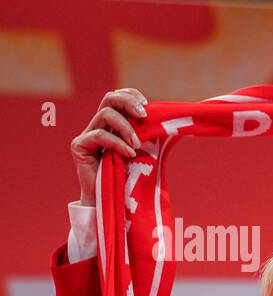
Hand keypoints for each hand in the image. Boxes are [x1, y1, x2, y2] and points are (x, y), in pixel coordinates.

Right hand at [71, 88, 147, 206]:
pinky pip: (99, 135)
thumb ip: (149, 137)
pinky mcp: (79, 146)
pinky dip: (117, 143)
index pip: (117, 98)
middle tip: (144, 115)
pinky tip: (129, 153)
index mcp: (112, 124)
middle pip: (109, 98)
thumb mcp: (142, 153)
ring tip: (138, 145)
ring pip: (106, 115)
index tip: (148, 105)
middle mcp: (98, 125)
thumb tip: (170, 123)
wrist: (110, 200)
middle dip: (128, 103)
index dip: (131, 96)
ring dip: (126, 127)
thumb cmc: (129, 178)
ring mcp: (87, 135)